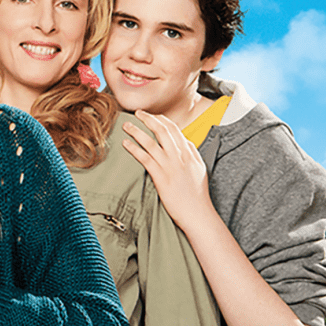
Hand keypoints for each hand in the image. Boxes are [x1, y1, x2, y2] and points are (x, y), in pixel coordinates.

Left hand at [121, 110, 215, 230]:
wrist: (197, 213)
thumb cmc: (197, 193)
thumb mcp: (199, 168)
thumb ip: (192, 153)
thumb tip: (184, 141)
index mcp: (189, 153)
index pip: (174, 129)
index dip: (161, 119)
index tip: (152, 115)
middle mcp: (180, 156)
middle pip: (162, 130)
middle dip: (148, 118)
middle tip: (137, 113)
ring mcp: (170, 166)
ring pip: (151, 142)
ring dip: (136, 131)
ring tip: (126, 125)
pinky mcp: (160, 177)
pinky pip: (145, 158)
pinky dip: (134, 149)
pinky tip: (125, 144)